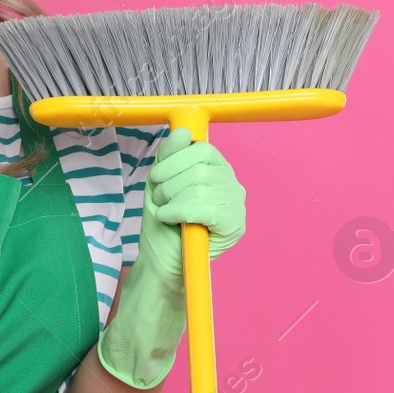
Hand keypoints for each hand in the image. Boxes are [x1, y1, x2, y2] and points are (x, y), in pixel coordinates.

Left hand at [136, 127, 247, 282]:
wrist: (161, 260)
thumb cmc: (163, 221)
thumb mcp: (159, 181)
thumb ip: (169, 155)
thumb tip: (183, 132)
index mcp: (218, 168)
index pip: (202, 149)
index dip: (174, 161)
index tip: (157, 178)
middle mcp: (232, 183)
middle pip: (200, 168)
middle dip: (169, 184)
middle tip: (160, 200)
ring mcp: (236, 204)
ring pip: (200, 187)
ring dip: (172, 200)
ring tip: (165, 212)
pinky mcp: (235, 225)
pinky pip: (203, 208)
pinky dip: (178, 212)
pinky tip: (170, 219)